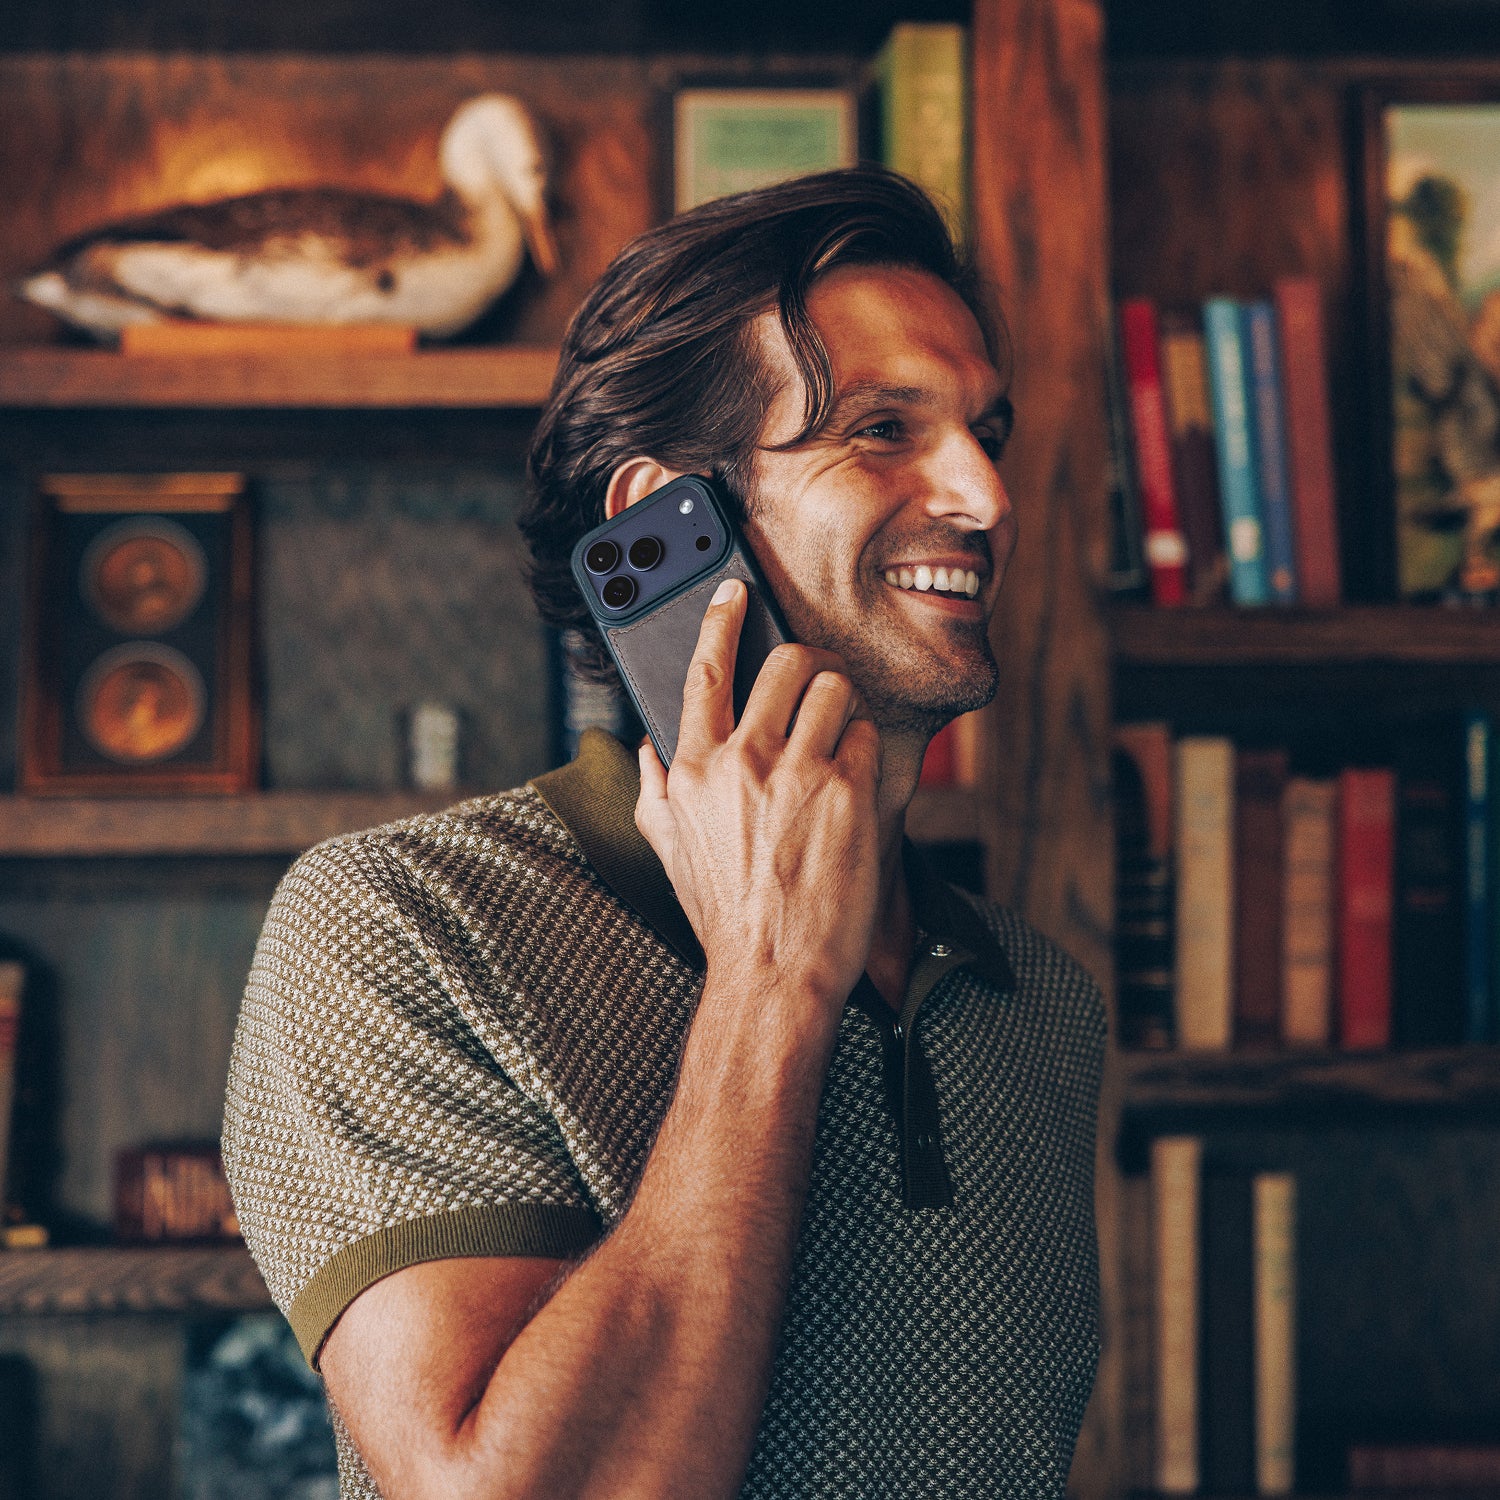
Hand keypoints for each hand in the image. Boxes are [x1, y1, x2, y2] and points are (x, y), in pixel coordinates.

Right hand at [635, 579, 881, 1022]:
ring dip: (843, 707)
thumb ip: (653, 792)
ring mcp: (796, 772)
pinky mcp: (846, 791)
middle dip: (809, 664)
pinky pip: (867, 736)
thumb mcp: (668, 854)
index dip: (718, 619)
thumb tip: (645, 749)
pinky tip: (856, 788)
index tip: (732, 592)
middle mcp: (741, 761)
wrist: (773, 973)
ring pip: (834, 689)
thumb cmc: (725, 918)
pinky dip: (867, 752)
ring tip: (840, 742)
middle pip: (785, 663)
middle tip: (819, 682)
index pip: (702, 671)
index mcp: (691, 770)